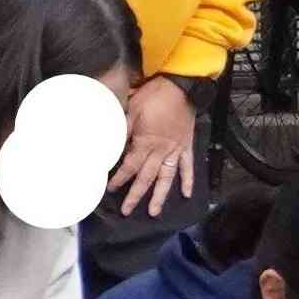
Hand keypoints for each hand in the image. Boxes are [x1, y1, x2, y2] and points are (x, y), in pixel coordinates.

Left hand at [110, 75, 198, 217]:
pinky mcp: (186, 146)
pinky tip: (186, 194)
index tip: (110, 188)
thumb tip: (110, 145)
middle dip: (135, 195)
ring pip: (166, 178)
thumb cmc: (153, 95)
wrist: (180, 86)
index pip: (129, 166)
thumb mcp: (131, 110)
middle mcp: (160, 151)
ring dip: (159, 196)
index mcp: (145, 142)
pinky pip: (188, 167)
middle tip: (126, 211)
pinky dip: (187, 180)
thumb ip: (122, 130)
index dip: (119, 179)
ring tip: (153, 212)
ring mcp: (175, 151)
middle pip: (146, 178)